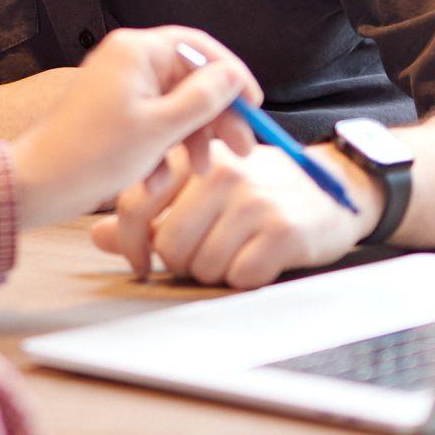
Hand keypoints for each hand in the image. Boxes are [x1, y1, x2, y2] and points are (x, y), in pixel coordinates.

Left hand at [10, 27, 263, 227]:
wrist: (37, 185)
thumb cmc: (94, 154)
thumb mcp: (161, 129)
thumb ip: (203, 99)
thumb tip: (233, 76)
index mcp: (138, 51)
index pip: (200, 48)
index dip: (232, 77)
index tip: (254, 108)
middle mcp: (127, 60)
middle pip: (189, 79)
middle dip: (215, 117)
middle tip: (241, 150)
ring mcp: (118, 87)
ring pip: (173, 107)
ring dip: (190, 140)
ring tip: (198, 172)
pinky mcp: (111, 114)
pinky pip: (150, 124)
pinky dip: (160, 151)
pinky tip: (155, 182)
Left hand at [93, 137, 377, 288]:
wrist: (334, 190)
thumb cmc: (259, 190)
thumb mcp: (202, 188)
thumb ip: (150, 211)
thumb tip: (99, 235)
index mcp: (195, 157)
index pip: (138, 204)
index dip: (132, 243)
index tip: (138, 263)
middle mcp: (222, 173)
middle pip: (169, 246)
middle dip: (180, 262)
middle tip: (201, 254)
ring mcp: (254, 200)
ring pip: (202, 266)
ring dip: (213, 270)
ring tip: (234, 249)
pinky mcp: (283, 229)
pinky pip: (239, 276)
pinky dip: (245, 276)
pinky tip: (259, 257)